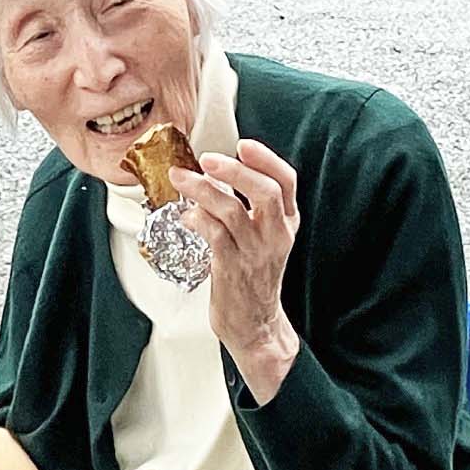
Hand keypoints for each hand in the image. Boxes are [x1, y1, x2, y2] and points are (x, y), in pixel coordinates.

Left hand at [181, 142, 303, 392]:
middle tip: (207, 159)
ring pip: (232, 210)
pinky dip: (196, 218)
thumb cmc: (254, 279)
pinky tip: (185, 215)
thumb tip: (217, 176)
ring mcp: (255, 252)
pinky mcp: (232, 268)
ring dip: (203, 190)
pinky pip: (214, 234)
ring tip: (181, 179)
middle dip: (234, 170)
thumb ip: (250, 209)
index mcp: (287, 223)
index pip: (286, 182)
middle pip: (265, 191)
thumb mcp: (265, 239)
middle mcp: (276, 235)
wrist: (255, 325)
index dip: (266, 159)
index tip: (243, 145)